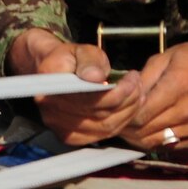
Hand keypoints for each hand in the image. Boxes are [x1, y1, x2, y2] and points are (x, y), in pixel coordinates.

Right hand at [7, 27, 142, 145]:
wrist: (56, 71)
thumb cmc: (72, 59)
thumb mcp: (81, 51)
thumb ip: (89, 61)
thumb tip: (96, 77)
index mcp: (50, 86)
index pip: (88, 98)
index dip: (116, 92)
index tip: (132, 78)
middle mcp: (50, 111)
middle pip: (99, 115)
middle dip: (127, 100)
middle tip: (137, 82)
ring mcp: (59, 127)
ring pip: (104, 127)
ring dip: (128, 111)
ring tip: (137, 93)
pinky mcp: (70, 136)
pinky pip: (102, 135)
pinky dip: (121, 122)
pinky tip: (129, 108)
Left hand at [124, 37, 187, 148]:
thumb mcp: (164, 58)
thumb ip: (143, 80)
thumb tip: (125, 98)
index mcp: (179, 85)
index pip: (141, 113)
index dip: (124, 116)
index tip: (116, 113)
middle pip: (147, 130)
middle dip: (129, 128)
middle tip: (118, 123)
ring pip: (159, 141)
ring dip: (141, 137)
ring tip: (131, 129)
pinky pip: (175, 146)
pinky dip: (159, 141)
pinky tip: (151, 132)